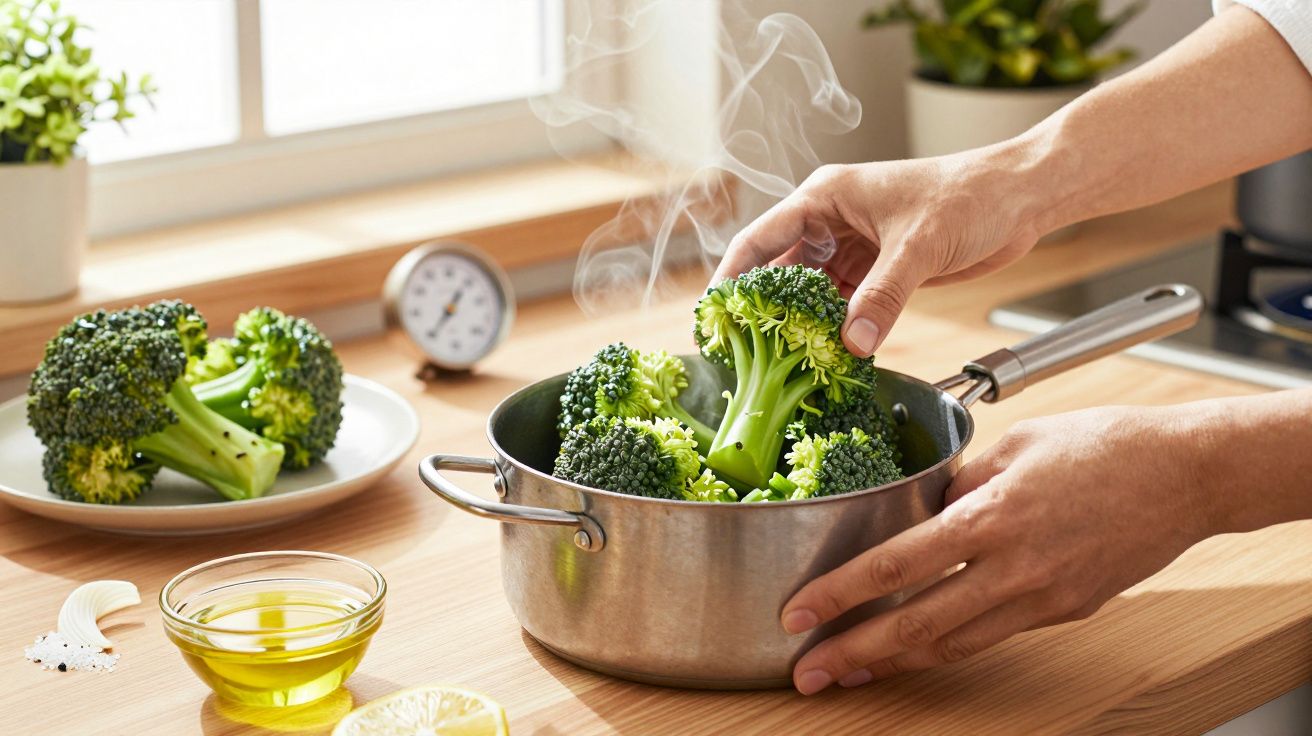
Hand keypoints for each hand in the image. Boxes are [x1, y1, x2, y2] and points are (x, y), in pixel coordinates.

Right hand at [711, 150, 1048, 355]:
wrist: (1020, 197)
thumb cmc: (970, 195)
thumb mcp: (920, 245)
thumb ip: (884, 295)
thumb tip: (853, 344)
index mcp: (826, 198)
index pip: (760, 239)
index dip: (732, 278)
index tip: (714, 316)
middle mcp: (832, 222)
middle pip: (779, 272)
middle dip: (764, 311)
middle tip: (744, 353)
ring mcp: (854, 249)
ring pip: (812, 294)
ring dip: (802, 326)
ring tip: (783, 364)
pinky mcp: (878, 271)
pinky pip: (844, 306)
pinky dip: (836, 330)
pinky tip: (828, 357)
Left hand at [778, 404, 1225, 694]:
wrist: (1185, 474)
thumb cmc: (1103, 446)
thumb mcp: (1013, 445)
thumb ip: (957, 483)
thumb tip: (917, 507)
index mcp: (992, 516)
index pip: (897, 565)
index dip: (841, 594)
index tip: (799, 613)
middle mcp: (1013, 567)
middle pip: (915, 625)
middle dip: (853, 654)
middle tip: (807, 671)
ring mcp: (1041, 597)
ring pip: (952, 644)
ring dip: (894, 662)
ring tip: (849, 671)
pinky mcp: (1064, 610)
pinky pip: (991, 635)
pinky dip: (946, 646)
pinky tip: (915, 649)